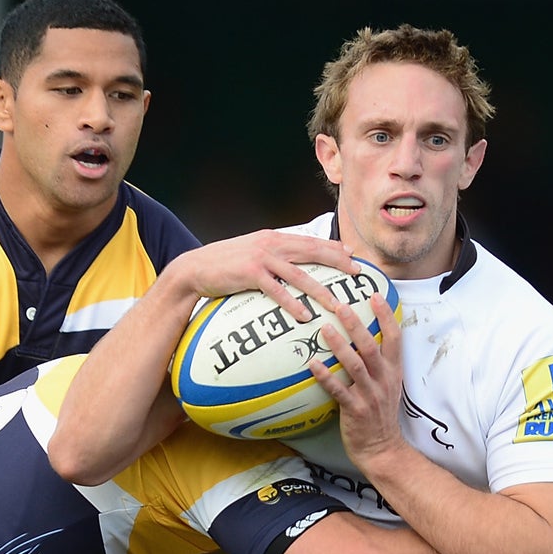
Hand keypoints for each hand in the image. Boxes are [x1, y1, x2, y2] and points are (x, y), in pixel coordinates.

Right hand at [175, 229, 352, 321]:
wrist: (195, 268)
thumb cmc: (225, 266)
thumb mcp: (252, 254)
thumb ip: (273, 256)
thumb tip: (290, 267)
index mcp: (274, 238)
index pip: (309, 241)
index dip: (332, 247)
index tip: (352, 255)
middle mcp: (271, 244)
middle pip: (312, 252)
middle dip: (337, 261)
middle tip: (357, 273)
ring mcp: (261, 258)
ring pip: (299, 274)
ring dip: (320, 289)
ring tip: (337, 303)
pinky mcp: (250, 274)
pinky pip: (276, 291)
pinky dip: (292, 303)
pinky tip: (304, 315)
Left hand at [314, 293, 405, 464]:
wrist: (382, 448)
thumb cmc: (380, 414)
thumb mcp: (388, 385)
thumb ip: (379, 363)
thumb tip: (362, 337)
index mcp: (393, 371)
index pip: (394, 337)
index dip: (386, 315)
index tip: (374, 294)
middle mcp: (384, 380)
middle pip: (371, 346)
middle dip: (356, 324)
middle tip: (340, 305)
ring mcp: (370, 395)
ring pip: (355, 365)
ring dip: (339, 346)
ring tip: (324, 329)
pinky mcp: (355, 410)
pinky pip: (339, 391)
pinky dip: (326, 377)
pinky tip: (312, 364)